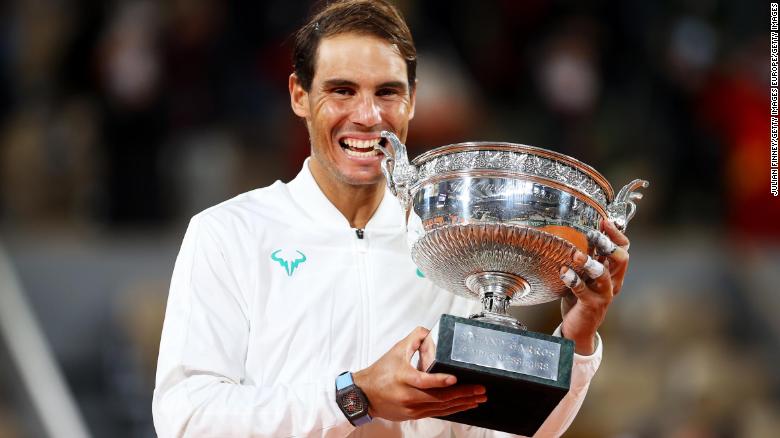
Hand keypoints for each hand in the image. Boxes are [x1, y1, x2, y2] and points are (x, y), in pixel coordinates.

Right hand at [352, 327, 486, 420]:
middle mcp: (408, 395)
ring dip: (462, 403)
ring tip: (477, 399)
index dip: (440, 380)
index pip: (424, 381)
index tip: (455, 378)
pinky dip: (452, 409)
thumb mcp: (396, 351)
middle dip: (463, 394)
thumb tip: (429, 331)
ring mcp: (412, 408)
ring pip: (441, 408)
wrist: (364, 395)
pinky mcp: (414, 415)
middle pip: (439, 398)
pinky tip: (463, 406)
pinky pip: (437, 413)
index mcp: (403, 378)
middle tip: (480, 390)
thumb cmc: (380, 373)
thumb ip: (414, 339)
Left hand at [559, 219, 629, 354]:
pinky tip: (563, 272)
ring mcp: (603, 295)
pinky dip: (573, 280)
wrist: (579, 329)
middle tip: (593, 234)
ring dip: (590, 263)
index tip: (604, 221)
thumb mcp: (585, 276)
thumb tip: (577, 233)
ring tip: (576, 255)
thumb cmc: (580, 299)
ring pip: (604, 275)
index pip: (624, 249)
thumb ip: (586, 259)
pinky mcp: (591, 305)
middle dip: (608, 245)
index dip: (616, 234)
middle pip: (621, 259)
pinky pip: (583, 291)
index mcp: (613, 273)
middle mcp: (612, 282)